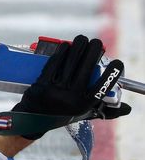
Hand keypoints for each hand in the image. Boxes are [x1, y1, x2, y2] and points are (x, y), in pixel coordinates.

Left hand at [13, 35, 130, 138]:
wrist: (31, 120)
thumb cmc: (61, 114)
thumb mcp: (82, 114)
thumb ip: (104, 110)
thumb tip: (127, 108)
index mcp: (83, 106)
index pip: (102, 88)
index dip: (112, 75)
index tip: (118, 62)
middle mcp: (70, 99)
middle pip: (86, 69)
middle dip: (93, 51)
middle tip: (96, 42)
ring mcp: (54, 91)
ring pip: (70, 63)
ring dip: (78, 47)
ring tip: (82, 39)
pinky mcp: (41, 84)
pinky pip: (54, 64)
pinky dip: (61, 53)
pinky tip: (66, 46)